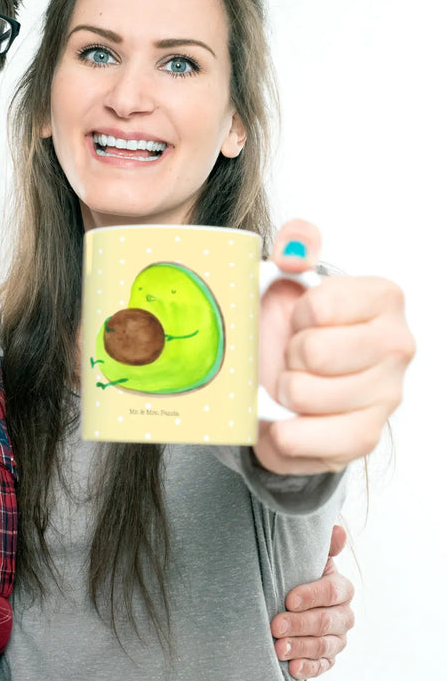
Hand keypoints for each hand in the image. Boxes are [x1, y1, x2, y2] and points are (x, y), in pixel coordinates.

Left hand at [254, 219, 414, 474]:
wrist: (287, 380)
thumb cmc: (292, 327)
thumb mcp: (288, 277)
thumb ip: (296, 247)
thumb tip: (297, 241)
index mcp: (382, 298)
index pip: (320, 306)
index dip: (296, 315)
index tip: (301, 318)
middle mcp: (397, 345)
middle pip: (314, 353)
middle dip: (288, 355)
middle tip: (294, 355)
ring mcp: (386, 394)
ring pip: (304, 394)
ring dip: (282, 391)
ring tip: (291, 383)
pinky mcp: (365, 437)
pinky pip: (312, 439)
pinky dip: (286, 433)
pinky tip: (287, 420)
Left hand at [271, 524, 354, 678]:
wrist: (288, 599)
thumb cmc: (295, 573)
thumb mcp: (306, 557)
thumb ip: (322, 546)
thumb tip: (338, 530)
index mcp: (341, 588)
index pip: (332, 592)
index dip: (311, 596)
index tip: (288, 599)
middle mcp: (344, 615)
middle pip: (327, 621)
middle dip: (300, 624)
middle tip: (275, 626)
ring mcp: (338, 638)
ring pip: (324, 646)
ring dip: (301, 647)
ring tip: (278, 648)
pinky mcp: (328, 658)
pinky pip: (323, 666)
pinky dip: (308, 668)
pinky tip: (292, 668)